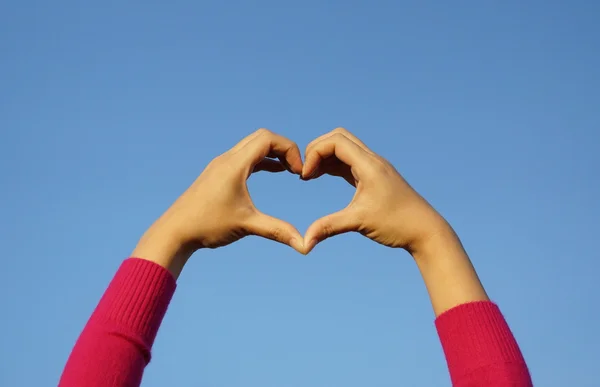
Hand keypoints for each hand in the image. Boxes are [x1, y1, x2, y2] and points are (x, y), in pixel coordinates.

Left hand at [133, 129, 304, 276]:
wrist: (174, 232)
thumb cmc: (207, 226)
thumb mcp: (247, 225)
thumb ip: (278, 231)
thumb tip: (305, 245)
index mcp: (234, 165)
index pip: (268, 139)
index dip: (289, 149)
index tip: (298, 172)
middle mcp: (227, 159)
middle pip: (261, 137)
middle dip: (283, 148)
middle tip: (297, 169)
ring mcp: (220, 165)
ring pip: (252, 146)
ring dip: (272, 153)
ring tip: (289, 170)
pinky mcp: (217, 174)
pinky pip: (244, 157)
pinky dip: (261, 160)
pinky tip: (273, 171)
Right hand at [301, 128, 450, 254]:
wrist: (425, 230)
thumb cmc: (397, 224)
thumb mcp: (359, 222)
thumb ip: (329, 227)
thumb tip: (304, 243)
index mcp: (369, 165)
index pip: (335, 141)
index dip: (315, 153)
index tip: (305, 176)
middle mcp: (372, 160)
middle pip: (338, 137)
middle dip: (317, 150)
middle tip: (305, 172)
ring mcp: (374, 167)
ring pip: (344, 148)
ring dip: (324, 157)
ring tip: (309, 176)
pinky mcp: (374, 177)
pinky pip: (349, 161)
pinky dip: (333, 165)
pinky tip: (322, 177)